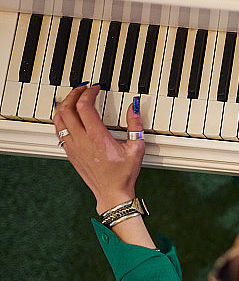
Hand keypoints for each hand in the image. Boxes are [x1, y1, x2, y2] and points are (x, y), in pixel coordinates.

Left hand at [53, 83, 145, 213]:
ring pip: (58, 119)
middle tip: (83, 88)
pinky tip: (68, 115)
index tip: (95, 88)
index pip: (85, 106)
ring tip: (73, 98)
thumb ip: (135, 125)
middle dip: (74, 93)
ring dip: (64, 104)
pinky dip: (61, 118)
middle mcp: (81, 140)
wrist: (112, 192)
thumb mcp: (137, 148)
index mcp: (97, 137)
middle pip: (67, 109)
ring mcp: (73, 147)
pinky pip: (58, 130)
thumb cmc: (124, 173)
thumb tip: (133, 107)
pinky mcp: (70, 152)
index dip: (88, 93)